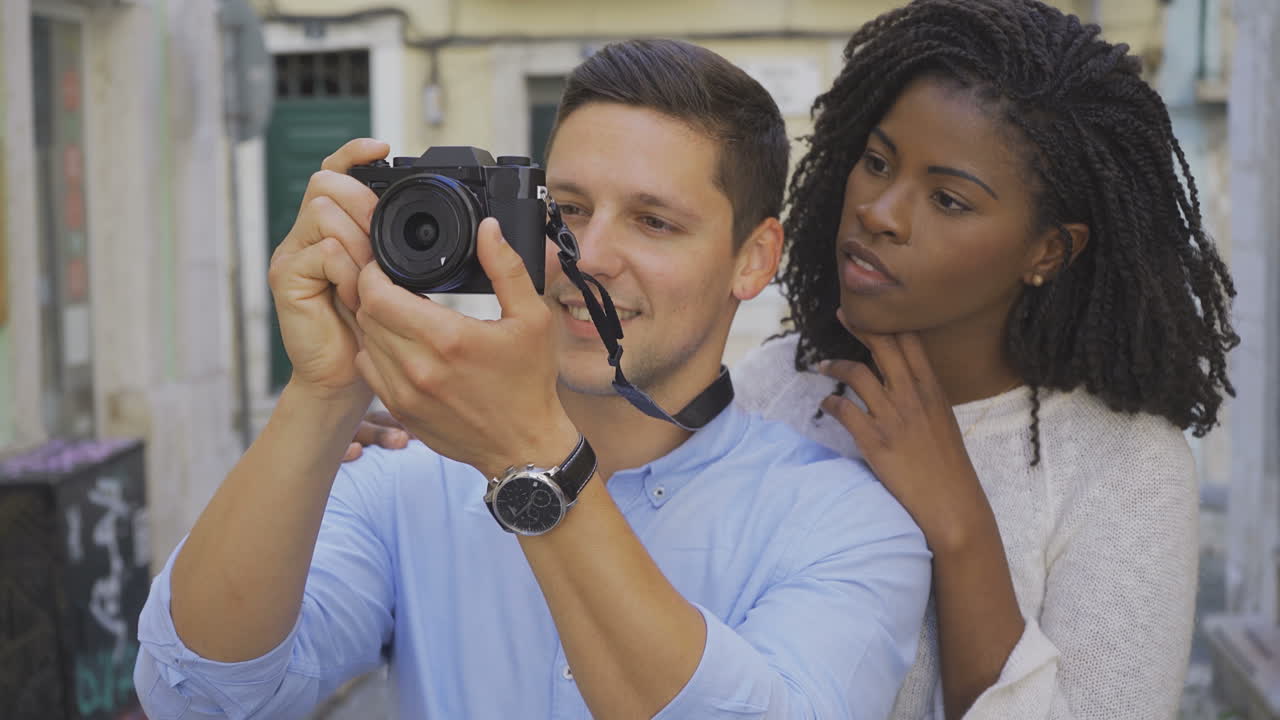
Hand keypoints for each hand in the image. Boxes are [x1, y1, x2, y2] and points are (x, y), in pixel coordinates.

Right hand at [268, 138, 386, 401]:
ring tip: (372, 280)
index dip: (353, 154)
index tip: (381, 147)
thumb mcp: (390, 279)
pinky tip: (357, 296)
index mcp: (331, 229)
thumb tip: (418, 220)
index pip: (334, 173)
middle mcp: (306, 235)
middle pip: (326, 184)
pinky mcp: (286, 276)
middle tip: (385, 246)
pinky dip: (349, 271)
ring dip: (359, 243)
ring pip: (324, 213)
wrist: (345, 378)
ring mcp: (292, 254)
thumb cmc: (371, 331)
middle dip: (363, 204)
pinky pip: (323, 252)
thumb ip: (392, 247)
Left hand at [354, 218, 579, 478]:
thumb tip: (488, 228)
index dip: (374, 273)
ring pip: (364, 342)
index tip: (387, 266)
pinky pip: (369, 371)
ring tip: (396, 312)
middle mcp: (418, 368)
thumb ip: (507, 268)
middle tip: (392, 284)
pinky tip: (400, 346)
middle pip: (366, 315)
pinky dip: (376, 353)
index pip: (378, 294)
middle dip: (373, 293)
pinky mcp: (401, 412)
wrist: (524, 446)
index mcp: (447, 339)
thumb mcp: (532, 319)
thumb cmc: (530, 383)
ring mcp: (405, 394)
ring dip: (373, 323)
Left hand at [818, 312, 989, 547]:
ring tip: (822, 365)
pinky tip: (827, 403)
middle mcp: (913, 397)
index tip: (868, 308)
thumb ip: (923, 396)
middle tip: (841, 313)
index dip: (886, 321)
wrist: (952, 504)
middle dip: (859, 326)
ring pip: (857, 374)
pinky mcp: (875, 441)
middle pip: (883, 347)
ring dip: (835, 366)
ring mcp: (893, 417)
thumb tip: (904, 380)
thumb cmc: (948, 465)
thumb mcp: (942, 420)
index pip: (909, 342)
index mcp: (932, 389)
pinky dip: (831, 402)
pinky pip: (844, 410)